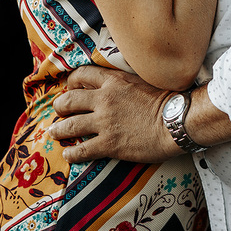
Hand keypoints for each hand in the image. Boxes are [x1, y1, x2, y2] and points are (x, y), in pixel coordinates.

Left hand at [49, 66, 179, 163]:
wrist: (177, 122)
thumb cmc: (168, 101)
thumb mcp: (143, 81)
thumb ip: (124, 82)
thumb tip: (116, 84)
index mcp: (114, 81)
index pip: (82, 74)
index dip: (72, 81)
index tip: (70, 88)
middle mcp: (104, 99)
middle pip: (70, 100)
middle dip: (60, 106)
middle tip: (59, 111)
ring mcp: (105, 122)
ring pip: (70, 125)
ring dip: (59, 130)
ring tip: (54, 133)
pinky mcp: (109, 144)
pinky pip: (82, 149)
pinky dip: (71, 153)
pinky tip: (68, 155)